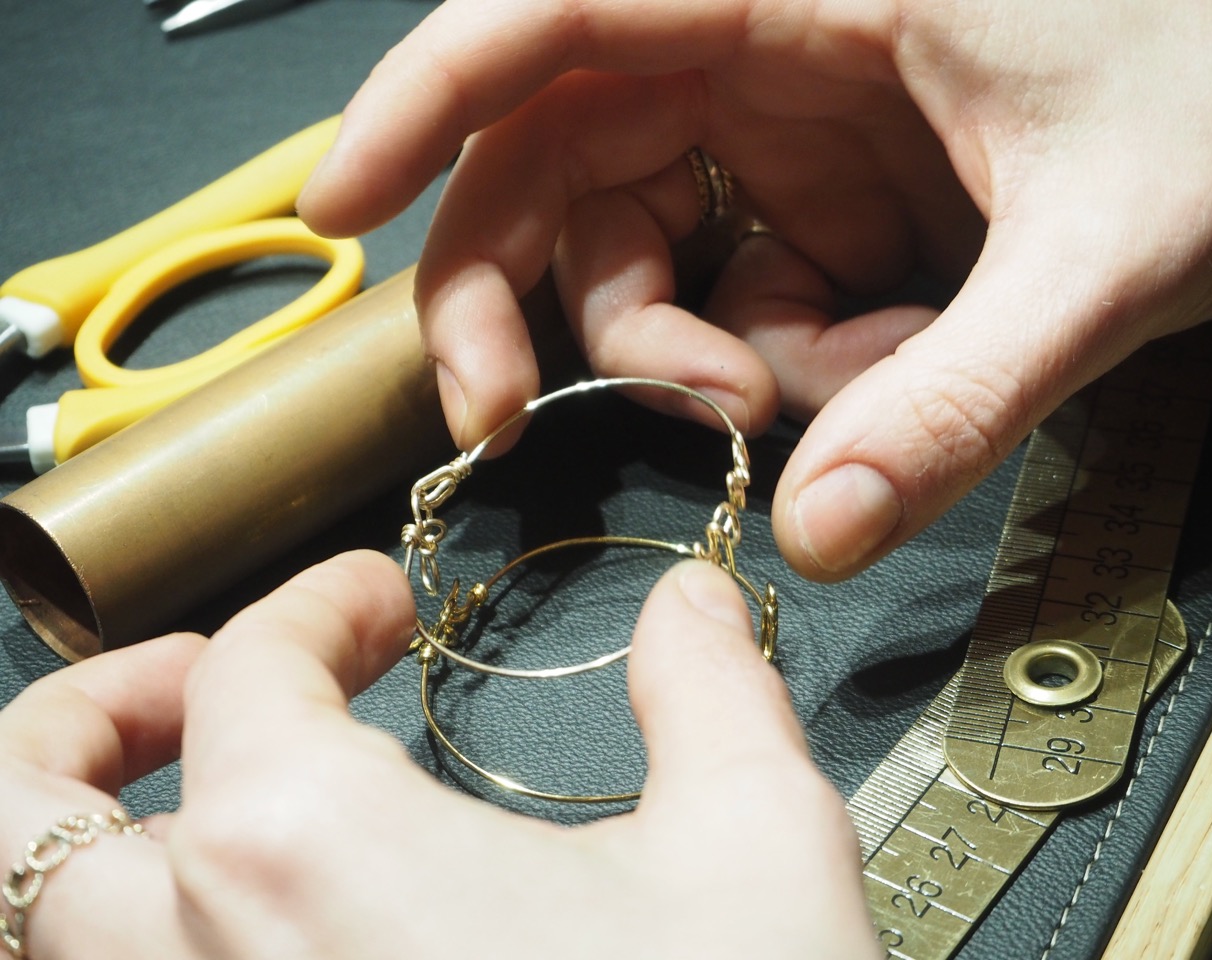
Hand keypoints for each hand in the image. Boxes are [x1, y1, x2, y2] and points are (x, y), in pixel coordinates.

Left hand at [0, 551, 873, 958]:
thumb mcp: (753, 846)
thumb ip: (709, 688)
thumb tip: (690, 603)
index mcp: (307, 849)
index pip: (250, 668)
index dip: (318, 605)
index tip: (377, 603)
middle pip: (17, 811)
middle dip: (86, 717)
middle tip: (191, 686)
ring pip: (40, 940)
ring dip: (77, 849)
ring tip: (186, 808)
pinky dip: (144, 949)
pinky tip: (262, 936)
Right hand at [299, 0, 1211, 579]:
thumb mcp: (1116, 242)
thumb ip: (963, 392)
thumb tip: (819, 528)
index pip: (554, 16)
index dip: (421, 102)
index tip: (332, 205)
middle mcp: (769, 44)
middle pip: (555, 156)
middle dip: (520, 294)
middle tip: (508, 416)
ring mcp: (796, 128)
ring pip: (644, 247)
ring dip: (682, 353)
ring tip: (797, 396)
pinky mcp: (837, 196)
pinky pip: (747, 293)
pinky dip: (779, 362)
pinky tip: (873, 370)